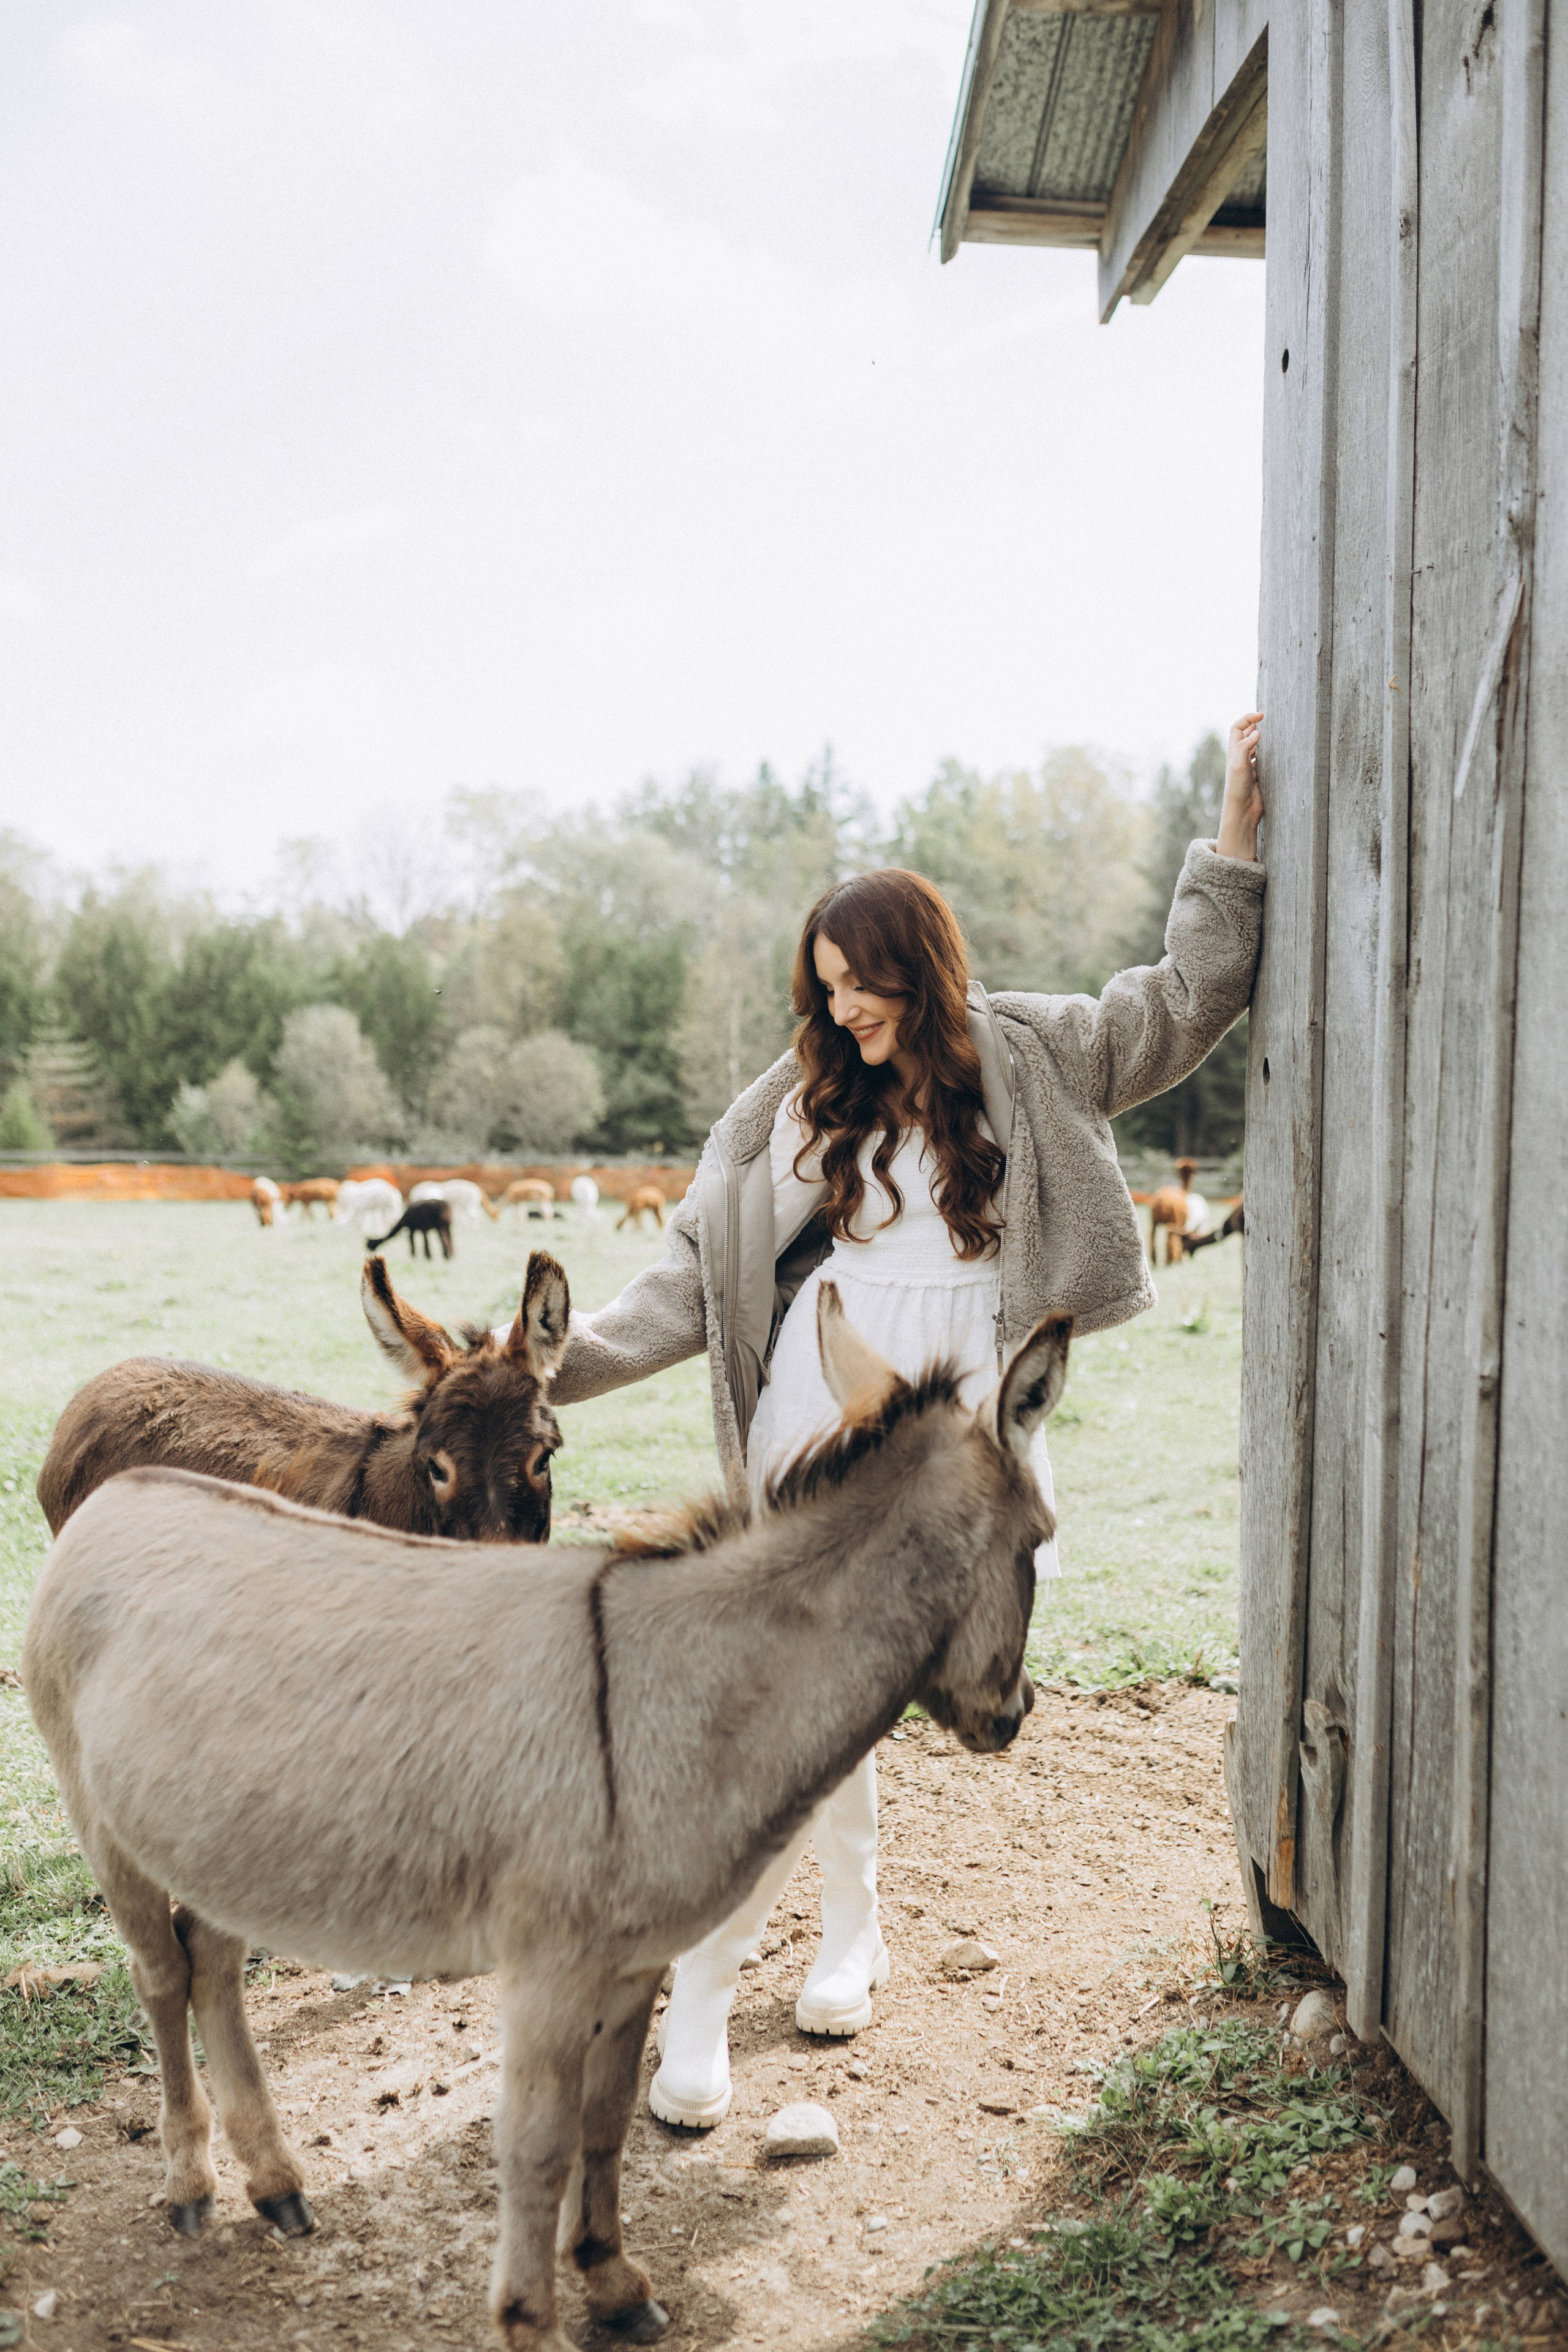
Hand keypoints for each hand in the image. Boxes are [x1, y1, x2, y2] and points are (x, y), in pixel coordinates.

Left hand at [1216, 711, 1263, 860]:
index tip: (1262, 715)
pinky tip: (1277, 755)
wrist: (1242, 812)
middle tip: (1268, 720)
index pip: (1237, 728)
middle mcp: (1240, 758)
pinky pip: (1263, 761)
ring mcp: (1249, 767)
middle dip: (1255, 725)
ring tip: (1275, 734)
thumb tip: (1257, 731)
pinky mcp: (1258, 776)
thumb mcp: (1239, 766)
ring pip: (1256, 748)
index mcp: (1234, 752)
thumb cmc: (1237, 789)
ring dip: (1263, 739)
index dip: (1248, 718)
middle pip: (1246, 735)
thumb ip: (1245, 747)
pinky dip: (1269, 754)